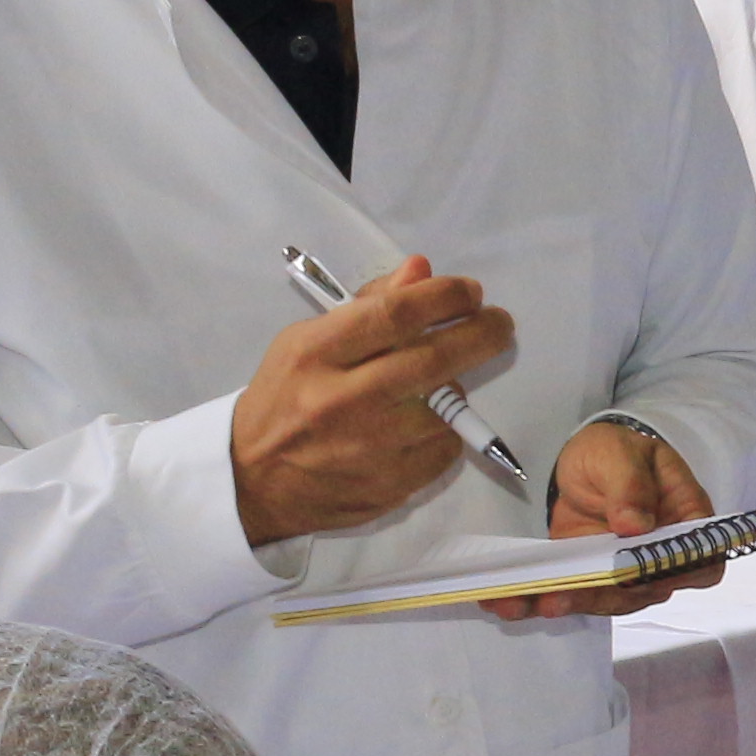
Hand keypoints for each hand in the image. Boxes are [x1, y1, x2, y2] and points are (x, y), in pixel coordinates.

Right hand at [234, 253, 512, 544]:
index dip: (444, 297)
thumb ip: (366, 307)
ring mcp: (367, 448)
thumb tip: (422, 270)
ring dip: (454, 390)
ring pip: (445, 408)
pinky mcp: (389, 485)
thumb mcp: (305, 342)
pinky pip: (445, 449)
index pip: (395, 314)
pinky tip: (423, 427)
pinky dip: (445, 432)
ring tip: (435, 386)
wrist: (254, 481)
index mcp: (315, 355)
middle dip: (481, 334)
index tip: (471, 292)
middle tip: (500, 323)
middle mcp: (341, 400)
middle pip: (434, 360)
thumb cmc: (283, 399)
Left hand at [485, 420, 721, 620]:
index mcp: (685, 522)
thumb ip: (630, 485)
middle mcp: (661, 558)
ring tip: (523, 601)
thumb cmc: (616, 452)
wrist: (587, 463)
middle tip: (559, 597)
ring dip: (565, 603)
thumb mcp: (620, 454)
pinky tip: (507, 601)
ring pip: (605, 600)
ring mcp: (625, 573)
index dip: (675, 575)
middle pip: (644, 590)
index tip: (635, 575)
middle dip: (598, 597)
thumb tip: (636, 525)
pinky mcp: (591, 578)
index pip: (699, 562)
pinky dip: (539, 600)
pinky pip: (572, 595)